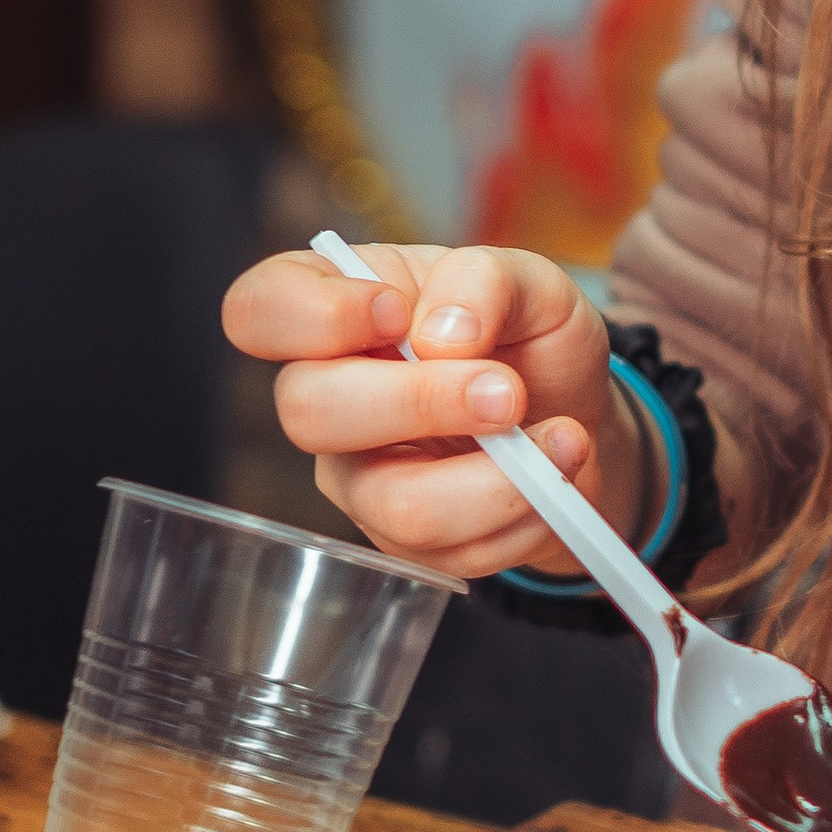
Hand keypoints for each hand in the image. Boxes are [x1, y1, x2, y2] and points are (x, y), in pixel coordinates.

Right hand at [220, 242, 644, 581]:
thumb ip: (484, 280)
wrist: (574, 409)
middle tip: (508, 392)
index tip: (398, 314)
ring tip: (562, 441)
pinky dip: (526, 513)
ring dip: (495, 479)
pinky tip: (557, 475)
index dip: (314, 315)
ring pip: (393, 503)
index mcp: (335, 309)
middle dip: (423, 402)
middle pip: (308, 412)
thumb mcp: (528, 279)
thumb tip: (445, 335)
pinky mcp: (404, 540)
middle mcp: (326, 395)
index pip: (258, 309)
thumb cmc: (526, 333)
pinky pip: (452, 551)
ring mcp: (358, 475)